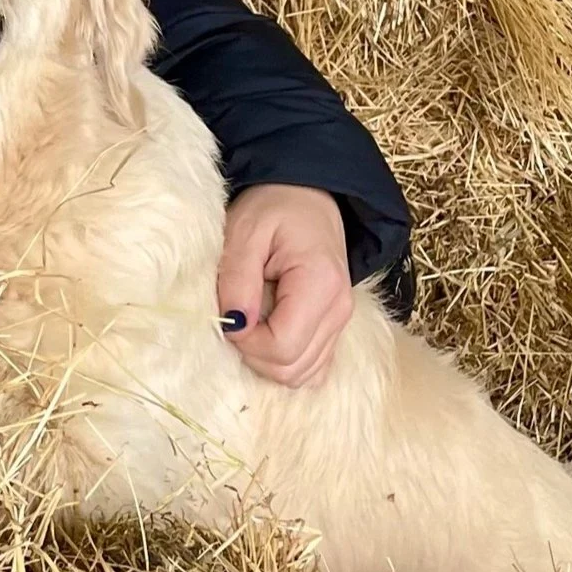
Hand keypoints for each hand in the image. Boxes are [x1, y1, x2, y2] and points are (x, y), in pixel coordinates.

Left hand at [219, 184, 352, 387]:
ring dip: (266, 359)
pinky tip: (269, 332)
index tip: (230, 314)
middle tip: (238, 314)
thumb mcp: (245, 231)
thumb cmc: (274, 207)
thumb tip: (234, 326)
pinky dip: (285, 361)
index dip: (246, 342)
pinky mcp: (335, 328)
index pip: (282, 346)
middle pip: (291, 368)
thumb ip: (237, 280)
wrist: (308, 195)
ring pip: (300, 375)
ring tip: (254, 317)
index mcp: (321, 284)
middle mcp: (339, 310)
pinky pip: (311, 368)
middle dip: (253, 352)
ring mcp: (341, 322)